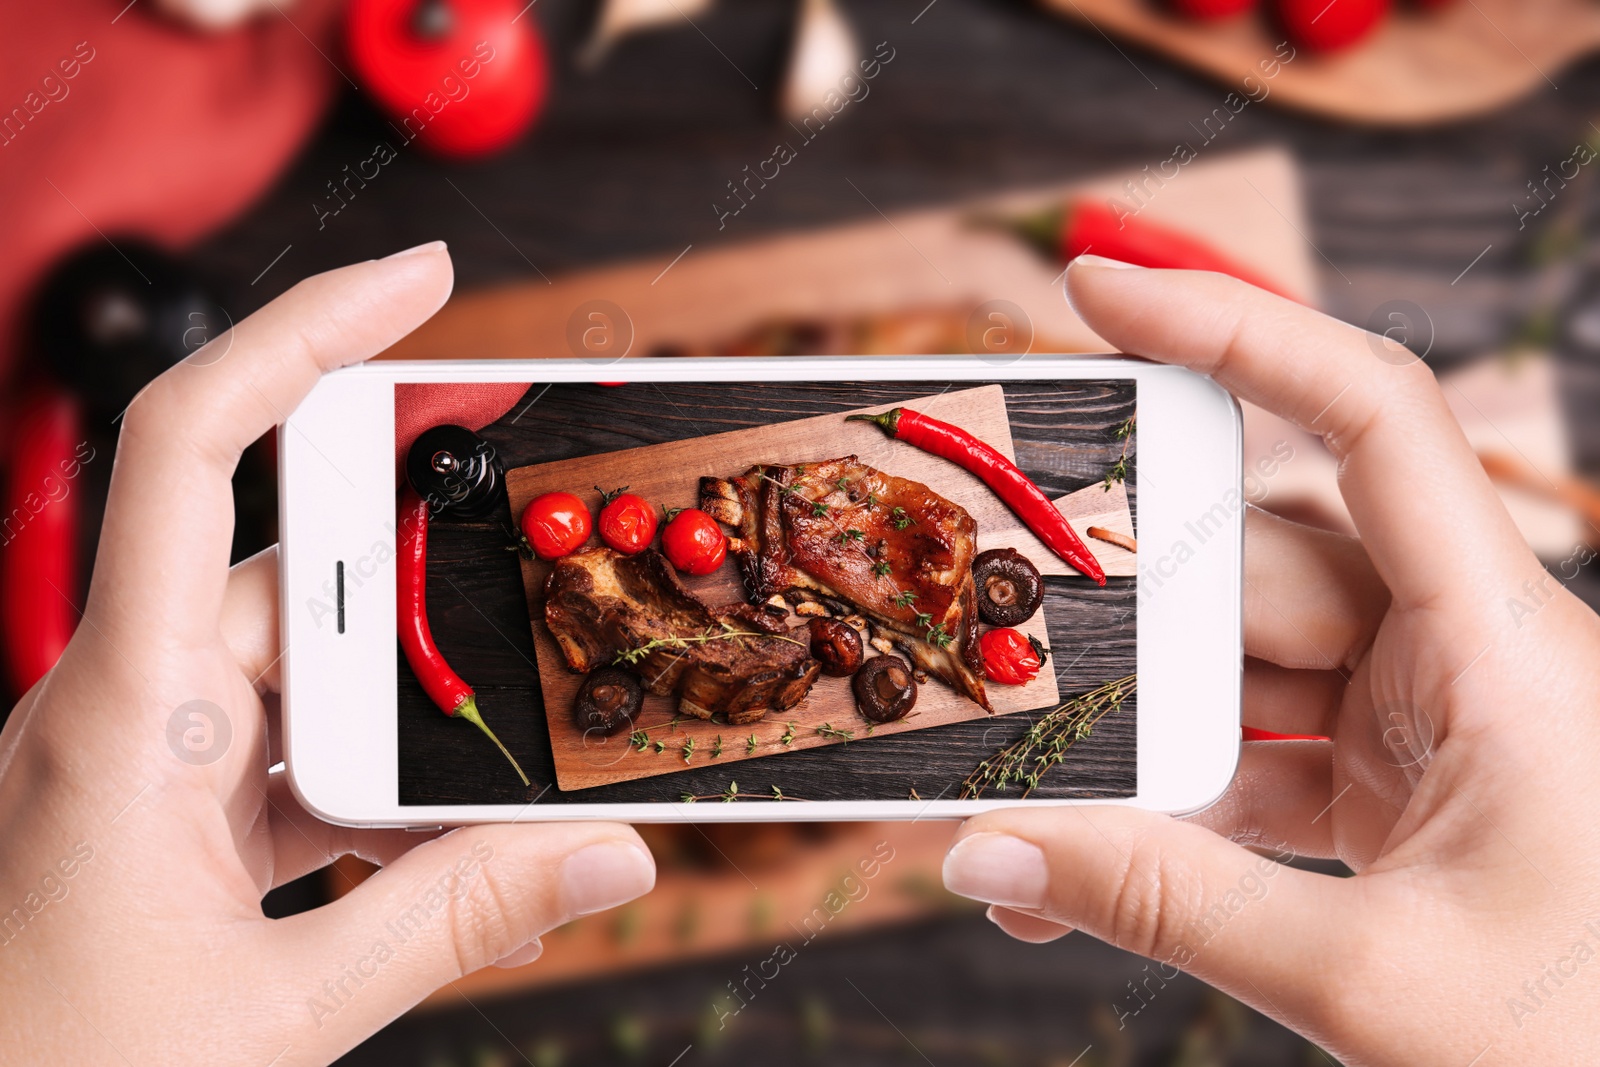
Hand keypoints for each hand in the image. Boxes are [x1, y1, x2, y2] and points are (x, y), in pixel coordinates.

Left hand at [0, 245, 655, 1065]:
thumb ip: (455, 921)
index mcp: (119, 715)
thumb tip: (606, 854)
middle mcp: (122, 706)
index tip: (420, 282)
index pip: (190, 451)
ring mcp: (141, 759)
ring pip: (306, 678)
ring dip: (403, 733)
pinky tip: (422, 861)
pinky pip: (288, 756)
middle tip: (526, 644)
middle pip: (294, 579)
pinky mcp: (164, 814)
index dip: (301, 334)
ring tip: (481, 819)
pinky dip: (369, 794)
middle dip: (424, 616)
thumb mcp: (278, 1015)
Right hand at [942, 255, 1599, 1063]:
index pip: (1370, 418)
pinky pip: (1261, 753)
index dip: (1236, 329)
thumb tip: (989, 853)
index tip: (1101, 290)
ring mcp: (1429, 719)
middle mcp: (1468, 653)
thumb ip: (1167, 904)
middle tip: (1007, 654)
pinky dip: (1180, 803)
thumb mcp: (1371, 980)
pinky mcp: (1397, 782)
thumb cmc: (1591, 1044)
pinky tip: (1097, 859)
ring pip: (1245, 665)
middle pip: (1262, 562)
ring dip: (1145, 734)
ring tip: (1040, 804)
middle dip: (1131, 620)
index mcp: (1507, 648)